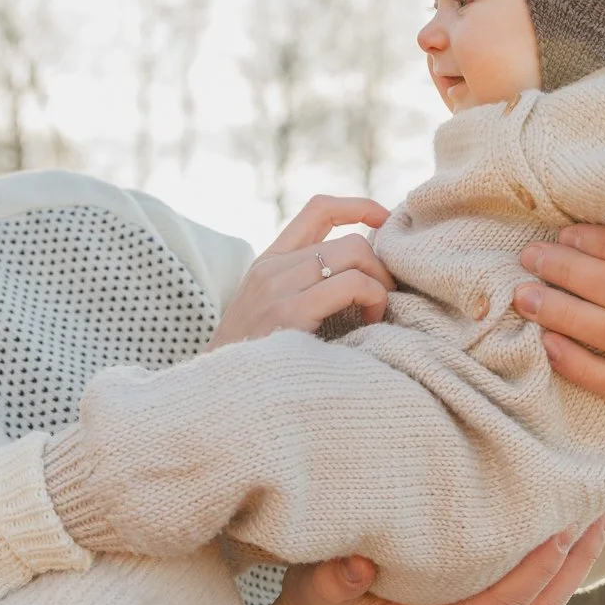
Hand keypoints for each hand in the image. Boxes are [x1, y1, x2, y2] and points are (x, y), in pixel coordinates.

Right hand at [210, 195, 395, 350]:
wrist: (218, 396)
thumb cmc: (257, 363)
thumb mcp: (271, 313)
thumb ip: (304, 287)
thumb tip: (363, 274)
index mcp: (268, 262)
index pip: (318, 209)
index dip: (359, 207)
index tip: (384, 223)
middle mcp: (271, 268)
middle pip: (348, 239)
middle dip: (380, 265)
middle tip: (385, 297)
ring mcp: (277, 288)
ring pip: (355, 254)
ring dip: (380, 284)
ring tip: (376, 314)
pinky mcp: (289, 312)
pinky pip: (351, 285)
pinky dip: (374, 299)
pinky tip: (369, 324)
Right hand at [260, 513, 604, 604]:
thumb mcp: (319, 592)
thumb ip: (339, 580)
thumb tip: (362, 562)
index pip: (504, 604)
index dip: (536, 570)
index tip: (562, 529)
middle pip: (541, 604)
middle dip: (577, 560)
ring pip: (543, 600)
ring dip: (576, 560)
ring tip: (602, 513)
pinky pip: (528, 592)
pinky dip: (555, 564)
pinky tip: (567, 528)